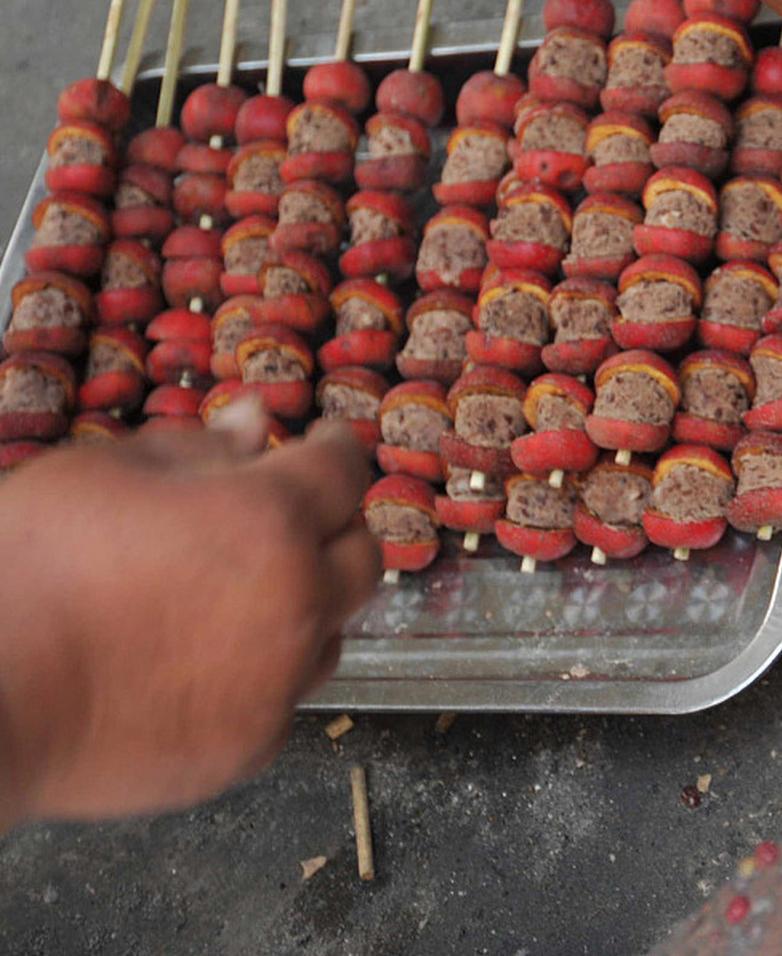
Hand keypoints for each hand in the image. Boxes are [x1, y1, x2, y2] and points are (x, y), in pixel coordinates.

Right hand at [0, 402, 374, 827]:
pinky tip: (213, 658)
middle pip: (362, 553)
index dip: (334, 446)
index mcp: (269, 519)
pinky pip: (287, 694)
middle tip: (294, 515)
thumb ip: (197, 446)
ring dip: (310, 601)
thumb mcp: (102, 473)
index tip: (322, 440)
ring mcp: (280, 681)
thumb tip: (260, 424)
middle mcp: (297, 601)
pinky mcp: (252, 744)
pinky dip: (269, 668)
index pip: (342, 470)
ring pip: (333, 628)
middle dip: (336, 524)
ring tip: (249, 590)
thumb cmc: (26, 572)